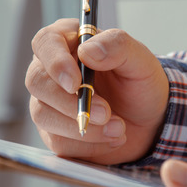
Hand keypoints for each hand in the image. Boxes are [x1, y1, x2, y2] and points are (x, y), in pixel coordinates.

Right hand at [26, 18, 168, 164]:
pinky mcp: (54, 131)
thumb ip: (118, 46)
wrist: (150, 121)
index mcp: (70, 42)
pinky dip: (88, 144)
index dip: (55, 62)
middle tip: (105, 113)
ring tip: (119, 128)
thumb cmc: (140, 84)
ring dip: (82, 127)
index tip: (75, 83)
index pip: (46, 42)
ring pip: (43, 114)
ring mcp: (49, 102)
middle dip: (70, 102)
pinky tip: (112, 138)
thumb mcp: (141, 60)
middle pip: (36, 81)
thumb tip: (87, 51)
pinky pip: (57, 141)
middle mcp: (52, 70)